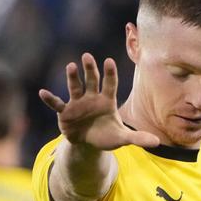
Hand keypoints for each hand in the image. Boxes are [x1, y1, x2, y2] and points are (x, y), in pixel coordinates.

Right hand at [39, 53, 159, 150]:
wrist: (88, 143)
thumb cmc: (107, 136)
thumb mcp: (122, 138)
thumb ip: (138, 138)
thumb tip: (158, 142)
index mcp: (107, 100)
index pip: (110, 84)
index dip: (109, 74)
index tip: (109, 61)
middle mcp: (92, 98)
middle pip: (91, 80)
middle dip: (90, 69)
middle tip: (87, 56)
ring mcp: (78, 103)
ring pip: (75, 87)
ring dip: (73, 77)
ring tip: (71, 66)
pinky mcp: (66, 112)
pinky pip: (57, 104)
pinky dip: (50, 99)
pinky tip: (42, 92)